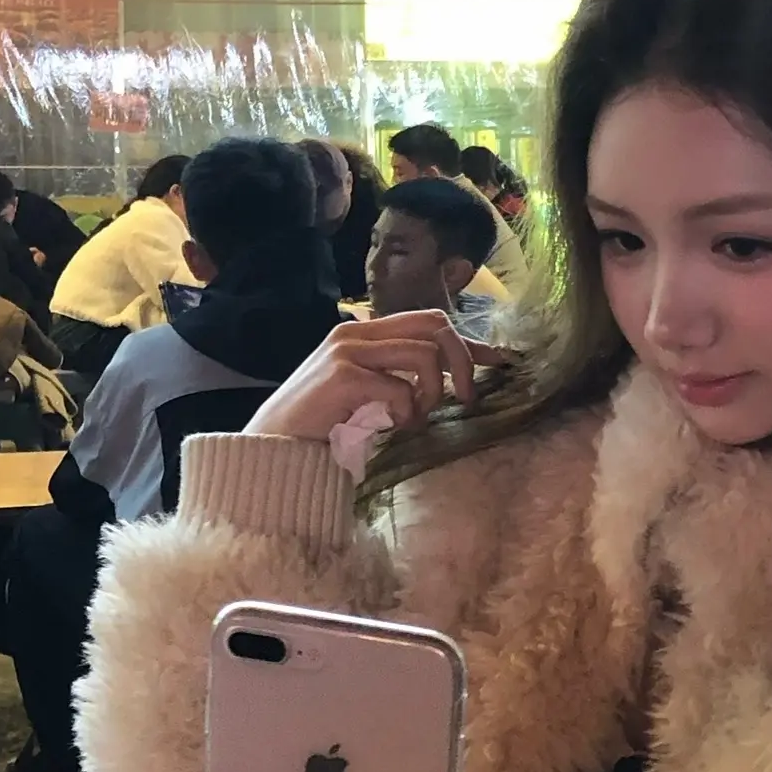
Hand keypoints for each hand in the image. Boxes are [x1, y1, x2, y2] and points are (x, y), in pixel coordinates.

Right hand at [245, 311, 511, 445]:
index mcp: (363, 332)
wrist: (270, 450)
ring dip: (431, 394)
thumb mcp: (368, 396)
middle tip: (462, 400)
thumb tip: (454, 382)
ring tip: (411, 419)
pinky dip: (405, 413)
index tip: (501, 362)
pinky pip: (400, 388)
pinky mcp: (342, 376)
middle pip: (435, 325)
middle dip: (462, 362)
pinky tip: (388, 428)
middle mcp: (356, 332)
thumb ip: (401, 380)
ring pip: (425, 355)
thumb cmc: (321, 428)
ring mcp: (347, 350)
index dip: (470, 342)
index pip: (429, 321)